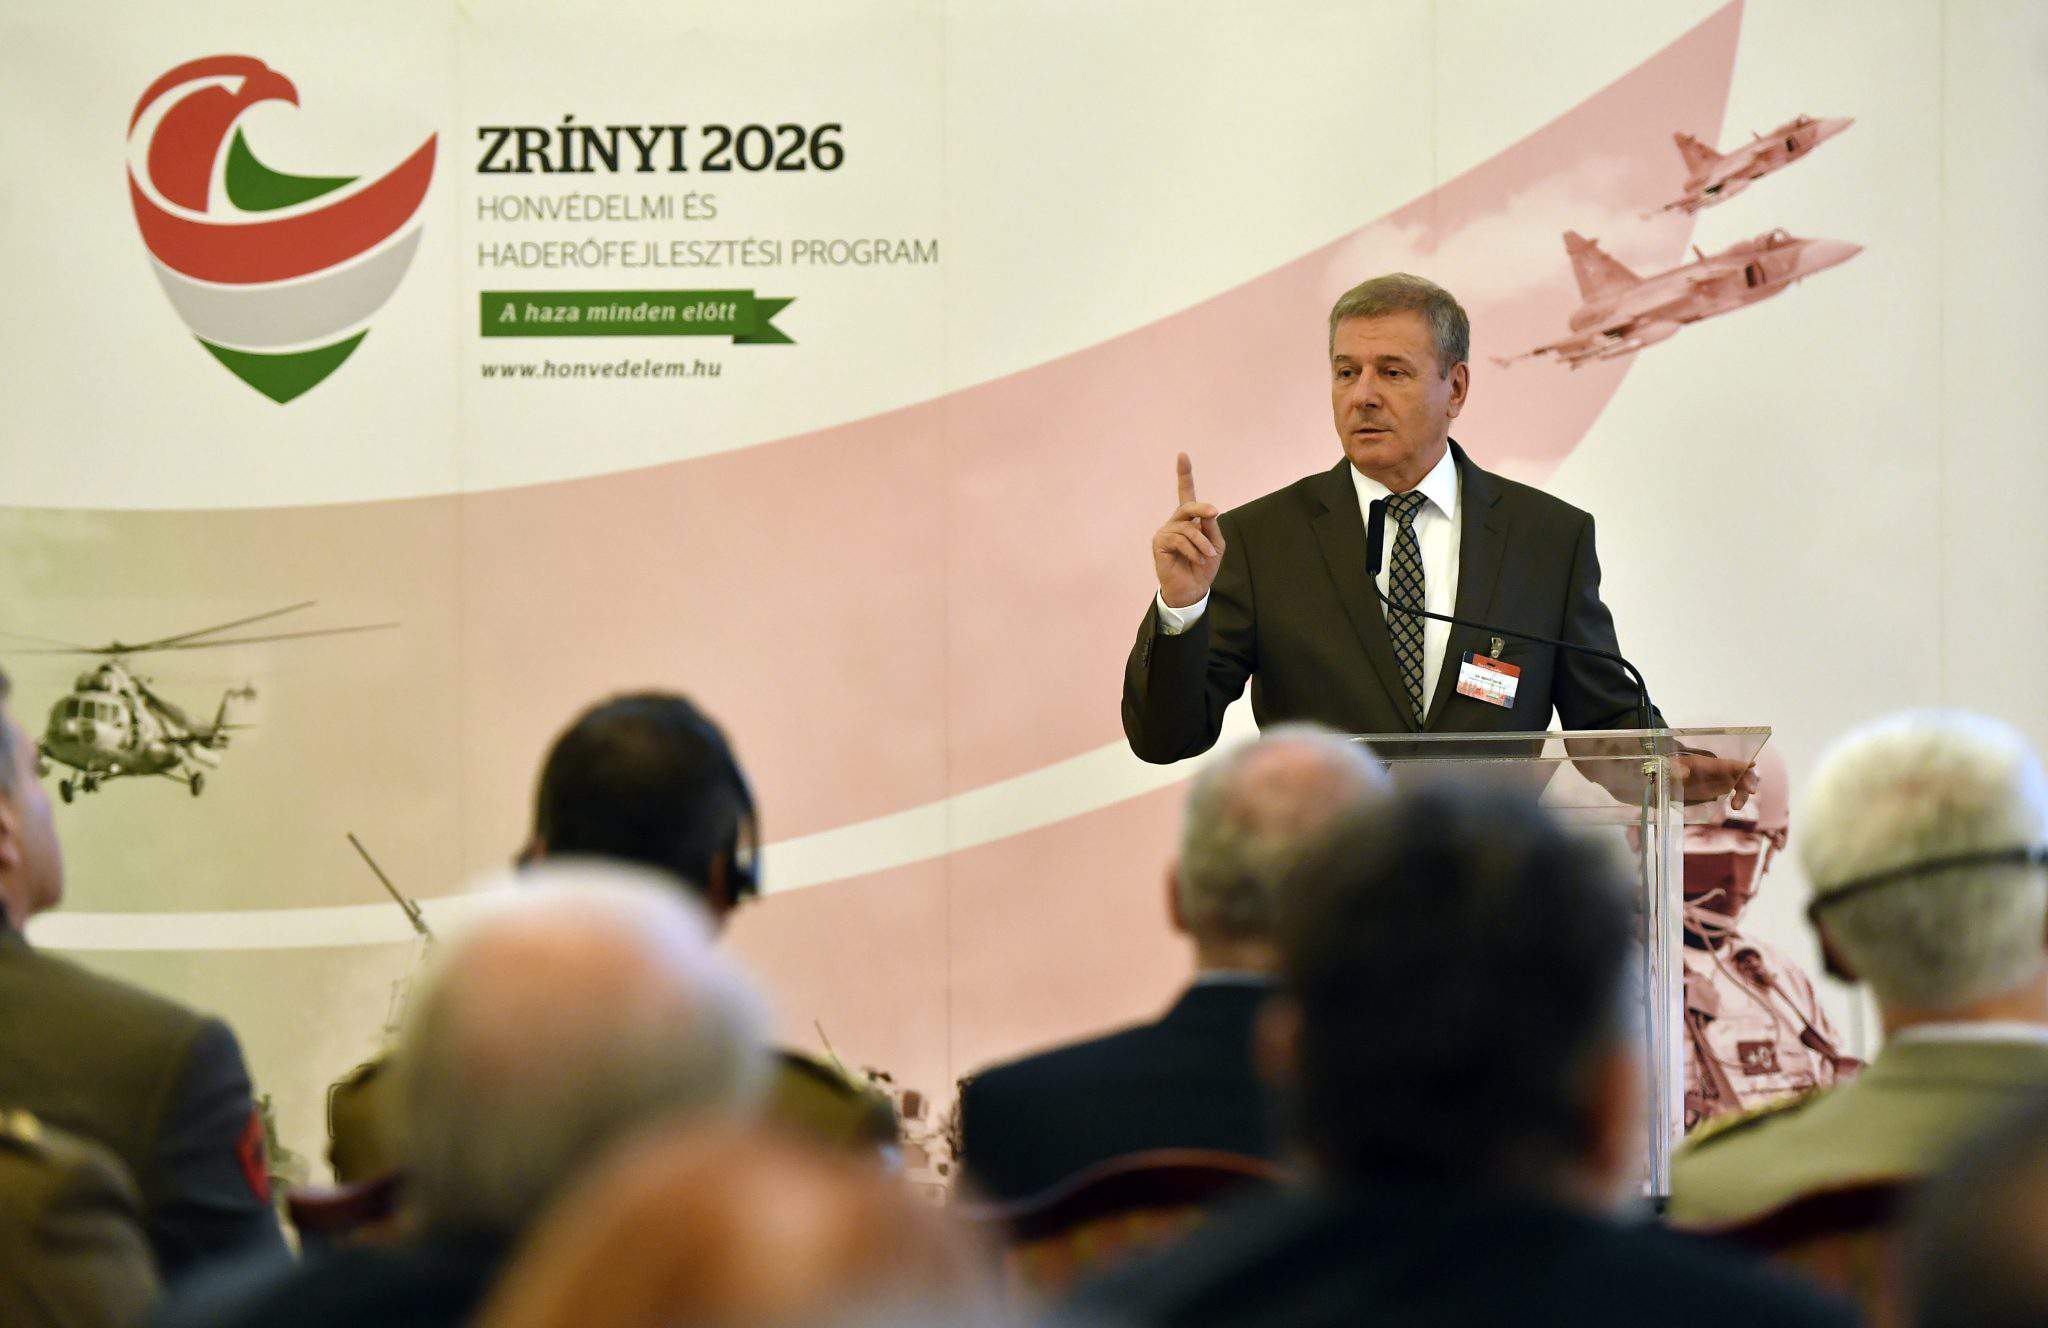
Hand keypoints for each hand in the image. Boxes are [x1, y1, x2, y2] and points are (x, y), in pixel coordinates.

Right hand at [1151, 453, 1224, 607]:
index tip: (1182, 455)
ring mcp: (1165, 532)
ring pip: (1187, 528)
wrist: (1192, 589)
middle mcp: (1175, 522)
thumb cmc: (1204, 566)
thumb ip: (1211, 527)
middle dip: (1201, 508)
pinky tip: (1196, 560)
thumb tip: (1209, 511)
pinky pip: (1179, 540)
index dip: (1184, 474)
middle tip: (1213, 513)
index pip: (1186, 493)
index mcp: (1189, 519)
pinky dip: (1192, 550)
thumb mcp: (1215, 544)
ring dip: (1202, 543)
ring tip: (1207, 556)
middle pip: (1187, 505)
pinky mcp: (1159, 543)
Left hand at [1673, 754, 1760, 808]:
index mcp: (1706, 763)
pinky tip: (1735, 807)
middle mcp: (1718, 769)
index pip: (1726, 762)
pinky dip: (1739, 798)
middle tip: (1751, 792)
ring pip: (1741, 783)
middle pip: (1740, 771)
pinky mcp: (1722, 787)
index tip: (1752, 765)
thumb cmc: (1669, 770)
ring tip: (1736, 807)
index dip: (1739, 763)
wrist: (1669, 779)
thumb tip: (1684, 773)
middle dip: (1748, 779)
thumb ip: (1674, 769)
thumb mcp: (1668, 768)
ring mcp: (1722, 778)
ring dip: (1743, 794)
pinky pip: (1737, 790)